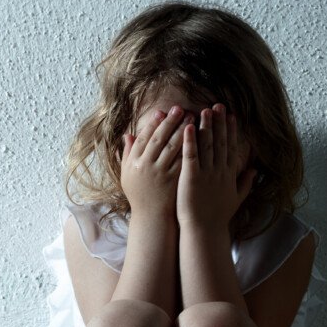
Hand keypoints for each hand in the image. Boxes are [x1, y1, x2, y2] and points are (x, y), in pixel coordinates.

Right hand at [118, 103, 185, 225]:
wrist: (151, 217)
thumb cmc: (139, 195)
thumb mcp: (127, 174)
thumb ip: (127, 153)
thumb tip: (128, 134)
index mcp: (134, 162)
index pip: (144, 137)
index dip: (153, 123)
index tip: (162, 112)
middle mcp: (146, 166)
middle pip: (159, 139)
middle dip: (170, 122)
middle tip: (180, 109)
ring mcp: (161, 173)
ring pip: (173, 147)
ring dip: (183, 131)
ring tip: (193, 118)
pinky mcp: (175, 180)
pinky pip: (183, 160)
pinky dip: (191, 147)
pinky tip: (199, 137)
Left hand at [176, 104, 254, 230]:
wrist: (204, 231)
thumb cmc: (218, 217)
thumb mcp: (237, 198)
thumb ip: (246, 183)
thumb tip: (255, 170)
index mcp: (229, 174)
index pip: (231, 147)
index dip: (231, 130)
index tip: (232, 116)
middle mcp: (219, 171)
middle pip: (221, 142)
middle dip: (220, 122)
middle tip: (219, 105)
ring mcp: (206, 174)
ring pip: (207, 145)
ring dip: (206, 126)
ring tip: (205, 110)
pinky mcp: (191, 178)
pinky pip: (191, 156)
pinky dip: (190, 140)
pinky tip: (188, 127)